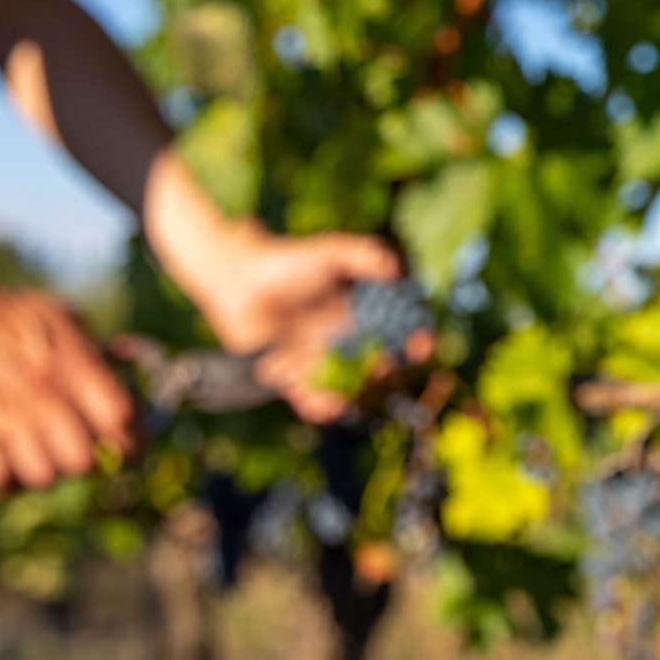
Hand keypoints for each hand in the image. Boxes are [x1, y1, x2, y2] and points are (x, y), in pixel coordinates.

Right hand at [0, 270, 135, 493]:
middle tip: (81, 451)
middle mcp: (46, 396)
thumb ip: (94, 346)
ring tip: (42, 456)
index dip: (133, 436)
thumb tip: (127, 359)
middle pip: (85, 460)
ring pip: (45, 477)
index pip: (122, 420)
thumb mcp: (59, 316)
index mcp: (74, 365)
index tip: (129, 440)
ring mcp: (8, 417)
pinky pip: (0, 482)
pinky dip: (6, 483)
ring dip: (47, 473)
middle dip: (89, 462)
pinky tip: (8, 466)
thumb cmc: (1, 312)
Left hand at [190, 229, 403, 423]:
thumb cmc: (286, 261)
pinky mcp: (292, 374)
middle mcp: (345, 340)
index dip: (415, 341)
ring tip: (351, 399)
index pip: (398, 332)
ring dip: (351, 396)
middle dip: (385, 373)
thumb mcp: (330, 252)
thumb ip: (362, 255)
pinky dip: (318, 405)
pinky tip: (325, 407)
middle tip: (383, 371)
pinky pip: (309, 395)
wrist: (238, 278)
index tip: (421, 347)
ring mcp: (320, 359)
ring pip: (343, 385)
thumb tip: (395, 269)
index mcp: (362, 314)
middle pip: (376, 364)